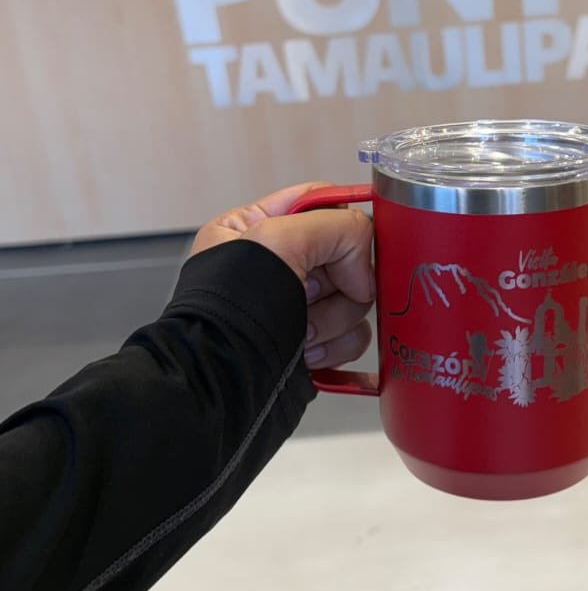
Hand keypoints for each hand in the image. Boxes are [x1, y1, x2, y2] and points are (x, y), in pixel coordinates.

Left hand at [192, 183, 373, 370]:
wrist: (221, 388)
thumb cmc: (226, 317)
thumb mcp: (276, 242)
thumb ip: (334, 227)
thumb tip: (364, 259)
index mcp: (254, 228)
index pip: (320, 203)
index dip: (343, 223)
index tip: (350, 248)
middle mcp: (277, 264)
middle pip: (346, 254)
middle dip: (339, 281)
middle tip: (308, 296)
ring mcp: (296, 305)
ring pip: (355, 297)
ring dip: (335, 318)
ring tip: (301, 332)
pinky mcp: (313, 341)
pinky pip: (354, 333)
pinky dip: (338, 346)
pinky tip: (307, 354)